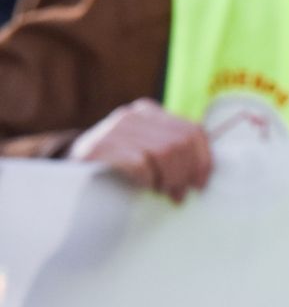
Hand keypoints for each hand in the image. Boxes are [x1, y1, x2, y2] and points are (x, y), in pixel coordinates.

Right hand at [69, 99, 213, 200]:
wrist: (68, 168)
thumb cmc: (115, 164)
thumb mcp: (146, 150)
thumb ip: (172, 151)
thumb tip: (201, 174)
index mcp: (149, 112)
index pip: (193, 130)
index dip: (203, 160)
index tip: (201, 183)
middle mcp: (133, 115)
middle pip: (180, 143)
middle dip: (185, 173)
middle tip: (179, 194)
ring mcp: (114, 129)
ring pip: (164, 152)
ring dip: (168, 178)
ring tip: (163, 192)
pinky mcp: (98, 147)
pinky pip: (140, 164)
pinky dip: (148, 179)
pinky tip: (144, 186)